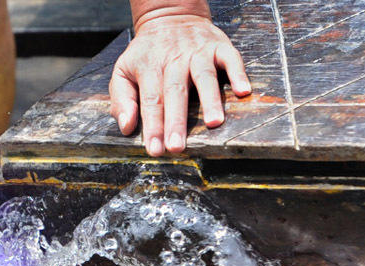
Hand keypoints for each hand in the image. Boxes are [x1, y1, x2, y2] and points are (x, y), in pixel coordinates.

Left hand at [109, 14, 250, 155]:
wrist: (170, 16)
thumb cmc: (147, 53)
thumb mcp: (123, 71)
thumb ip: (121, 100)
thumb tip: (127, 126)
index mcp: (149, 66)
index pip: (151, 100)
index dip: (153, 126)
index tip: (155, 149)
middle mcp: (174, 59)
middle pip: (175, 91)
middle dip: (176, 120)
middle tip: (177, 146)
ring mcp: (198, 52)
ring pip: (204, 76)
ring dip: (210, 99)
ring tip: (214, 123)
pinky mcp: (219, 46)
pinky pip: (231, 58)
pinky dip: (238, 74)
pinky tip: (243, 91)